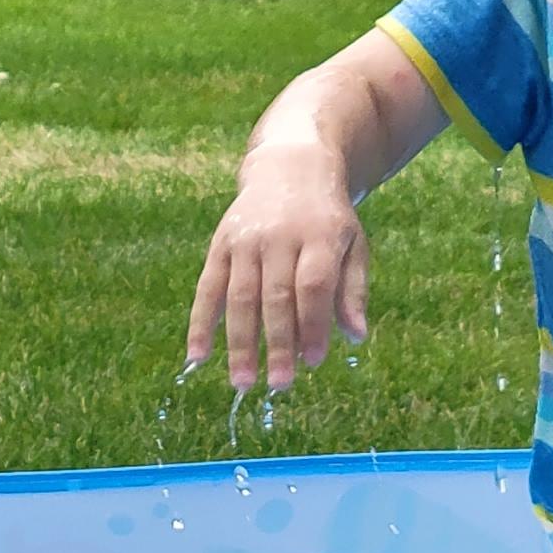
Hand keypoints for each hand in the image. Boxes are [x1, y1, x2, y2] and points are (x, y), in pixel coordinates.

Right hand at [185, 155, 368, 392]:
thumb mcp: (353, 245)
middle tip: (279, 385)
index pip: (313, 285)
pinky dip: (200, 323)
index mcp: (319, 236)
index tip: (314, 362)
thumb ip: (353, 290)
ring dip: (239, 343)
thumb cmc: (328, 219)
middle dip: (277, 343)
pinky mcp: (220, 244)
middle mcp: (279, 236)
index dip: (313, 324)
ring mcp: (245, 240)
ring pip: (240, 297)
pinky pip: (208, 288)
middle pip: (275, 295)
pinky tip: (197, 356)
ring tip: (243, 383)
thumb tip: (355, 337)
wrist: (290, 167)